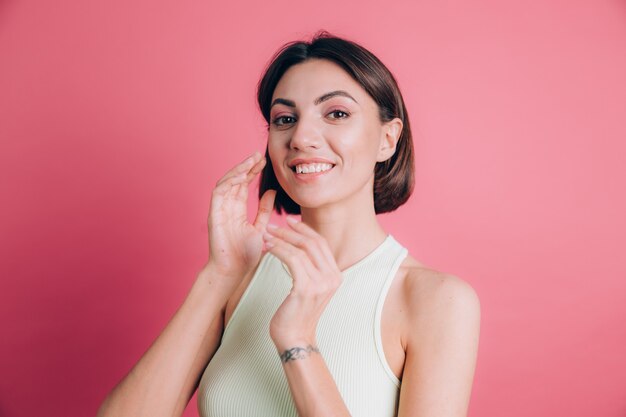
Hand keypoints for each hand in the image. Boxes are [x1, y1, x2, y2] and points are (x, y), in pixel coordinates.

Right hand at [206, 151, 275, 293]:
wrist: (233, 271)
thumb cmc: (245, 255)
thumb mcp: (261, 228)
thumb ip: (264, 210)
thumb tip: (272, 192)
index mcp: (236, 210)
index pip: (243, 185)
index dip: (252, 172)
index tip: (265, 162)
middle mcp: (226, 207)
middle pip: (235, 180)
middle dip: (246, 166)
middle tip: (259, 155)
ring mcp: (219, 209)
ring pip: (226, 182)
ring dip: (238, 170)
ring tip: (251, 160)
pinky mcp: (214, 213)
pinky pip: (219, 192)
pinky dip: (229, 181)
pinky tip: (242, 174)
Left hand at [263, 217, 341, 349]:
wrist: (295, 338)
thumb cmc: (296, 313)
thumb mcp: (309, 287)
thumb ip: (310, 269)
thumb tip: (297, 245)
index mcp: (336, 275)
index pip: (321, 243)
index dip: (305, 229)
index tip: (289, 221)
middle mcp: (332, 277)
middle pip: (313, 243)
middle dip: (291, 231)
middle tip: (273, 226)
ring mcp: (321, 283)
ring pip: (301, 249)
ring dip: (281, 239)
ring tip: (266, 235)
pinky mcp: (306, 288)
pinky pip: (292, 260)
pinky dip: (279, 250)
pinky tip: (268, 247)